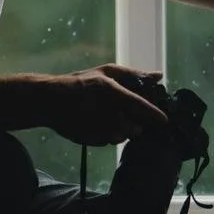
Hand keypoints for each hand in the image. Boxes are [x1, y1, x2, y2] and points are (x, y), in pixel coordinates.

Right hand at [43, 64, 167, 145]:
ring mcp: (98, 130)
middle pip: (135, 128)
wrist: (49, 101)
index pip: (140, 107)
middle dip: (133, 123)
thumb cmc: (80, 83)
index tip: (164, 121)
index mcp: (111, 91)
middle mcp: (106, 113)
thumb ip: (134, 74)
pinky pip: (109, 142)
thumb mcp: (106, 72)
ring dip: (120, 130)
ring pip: (123, 137)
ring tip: (106, 117)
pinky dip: (108, 135)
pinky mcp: (93, 141)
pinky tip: (97, 124)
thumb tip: (159, 76)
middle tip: (122, 113)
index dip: (155, 115)